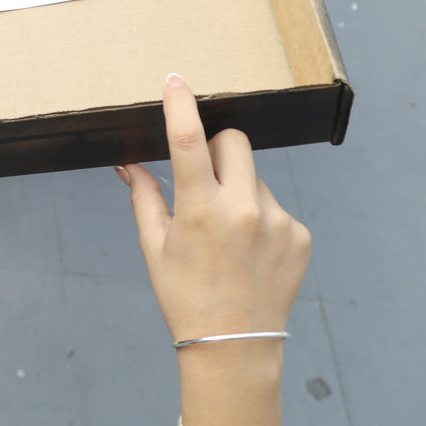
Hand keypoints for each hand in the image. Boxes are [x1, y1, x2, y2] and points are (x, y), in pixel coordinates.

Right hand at [118, 74, 310, 342]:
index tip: (177, 80)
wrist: (234, 345)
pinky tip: (249, 249)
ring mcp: (278, 222)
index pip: (190, 142)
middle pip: (235, 142)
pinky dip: (259, 216)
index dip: (182, 106)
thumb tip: (126, 163)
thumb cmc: (184, 295)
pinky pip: (275, 205)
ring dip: (238, 188)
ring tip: (228, 232)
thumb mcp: (154, 246)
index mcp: (201, 210)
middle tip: (204, 177)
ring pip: (255, 175)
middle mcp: (244, 210)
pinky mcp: (300, 235)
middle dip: (217, 148)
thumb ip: (144, 196)